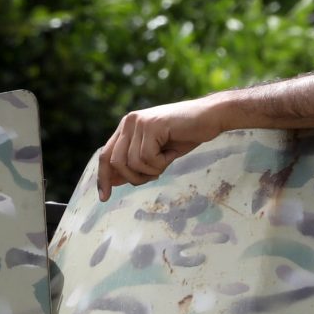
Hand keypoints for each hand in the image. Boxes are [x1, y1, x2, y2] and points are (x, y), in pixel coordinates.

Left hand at [95, 94, 231, 195]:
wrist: (210, 116)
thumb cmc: (186, 135)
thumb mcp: (157, 153)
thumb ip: (135, 164)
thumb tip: (114, 181)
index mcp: (127, 127)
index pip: (106, 155)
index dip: (103, 177)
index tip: (104, 197)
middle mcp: (129, 122)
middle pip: (115, 162)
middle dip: (134, 177)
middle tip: (155, 175)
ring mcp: (139, 122)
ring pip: (132, 162)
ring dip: (152, 170)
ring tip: (167, 160)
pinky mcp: (152, 125)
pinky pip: (148, 158)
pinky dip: (161, 163)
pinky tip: (172, 153)